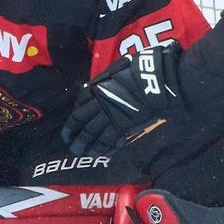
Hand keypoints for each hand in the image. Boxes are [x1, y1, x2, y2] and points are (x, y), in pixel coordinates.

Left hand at [61, 41, 187, 156]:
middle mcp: (99, 102)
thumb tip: (96, 86)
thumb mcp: (116, 69)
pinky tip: (98, 154)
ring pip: (91, 133)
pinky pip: (108, 140)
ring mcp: (109, 115)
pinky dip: (102, 148)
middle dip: (73, 133)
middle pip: (80, 120)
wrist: (154, 81)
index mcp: (96, 87)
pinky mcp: (122, 126)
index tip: (72, 123)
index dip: (75, 114)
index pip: (80, 103)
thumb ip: (105, 80)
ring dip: (83, 144)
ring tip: (79, 152)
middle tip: (69, 143)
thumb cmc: (138, 71)